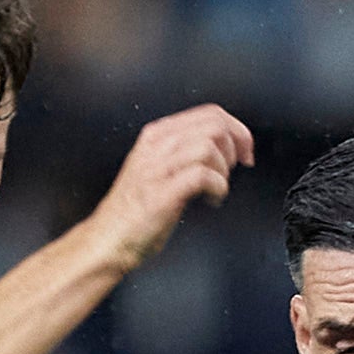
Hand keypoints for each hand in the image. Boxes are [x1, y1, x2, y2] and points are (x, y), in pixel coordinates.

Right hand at [91, 107, 253, 274]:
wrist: (109, 240)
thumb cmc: (136, 211)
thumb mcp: (159, 168)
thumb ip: (185, 152)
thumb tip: (225, 147)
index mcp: (157, 135)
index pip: (209, 113)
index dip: (237, 129)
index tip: (245, 151)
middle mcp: (156, 145)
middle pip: (214, 125)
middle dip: (236, 147)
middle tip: (234, 170)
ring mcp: (157, 168)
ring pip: (209, 147)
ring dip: (224, 170)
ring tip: (217, 188)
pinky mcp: (162, 193)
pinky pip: (202, 175)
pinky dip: (218, 188)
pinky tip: (212, 199)